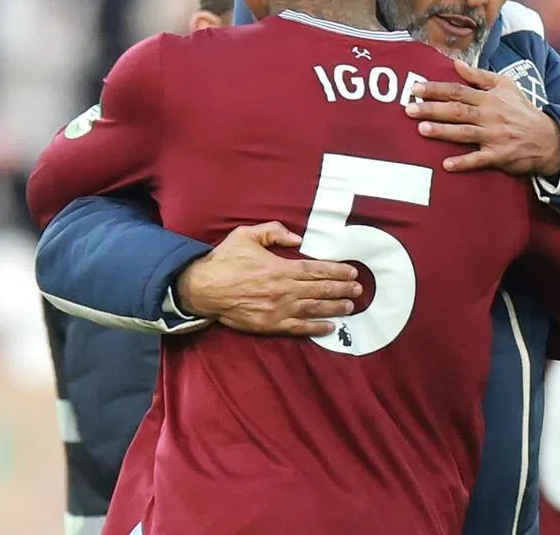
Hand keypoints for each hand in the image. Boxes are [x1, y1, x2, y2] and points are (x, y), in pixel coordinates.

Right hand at [175, 222, 361, 336]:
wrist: (202, 288)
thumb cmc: (225, 260)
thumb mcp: (247, 234)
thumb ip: (274, 231)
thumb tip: (298, 238)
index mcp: (280, 268)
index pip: (316, 270)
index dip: (336, 271)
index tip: (351, 272)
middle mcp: (283, 290)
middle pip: (320, 290)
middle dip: (342, 289)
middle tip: (358, 290)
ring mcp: (278, 310)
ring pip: (313, 309)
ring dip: (335, 308)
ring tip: (351, 306)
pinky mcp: (270, 325)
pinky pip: (298, 327)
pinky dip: (316, 328)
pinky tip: (330, 327)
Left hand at [406, 59, 559, 176]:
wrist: (548, 138)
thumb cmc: (522, 111)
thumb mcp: (506, 86)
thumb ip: (480, 75)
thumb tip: (456, 63)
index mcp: (489, 98)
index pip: (458, 90)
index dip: (436, 89)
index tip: (415, 88)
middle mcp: (490, 115)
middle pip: (457, 110)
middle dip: (432, 109)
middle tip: (409, 109)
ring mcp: (494, 136)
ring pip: (465, 133)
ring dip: (443, 131)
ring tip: (421, 130)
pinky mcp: (499, 155)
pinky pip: (479, 159)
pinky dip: (463, 162)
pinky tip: (446, 165)